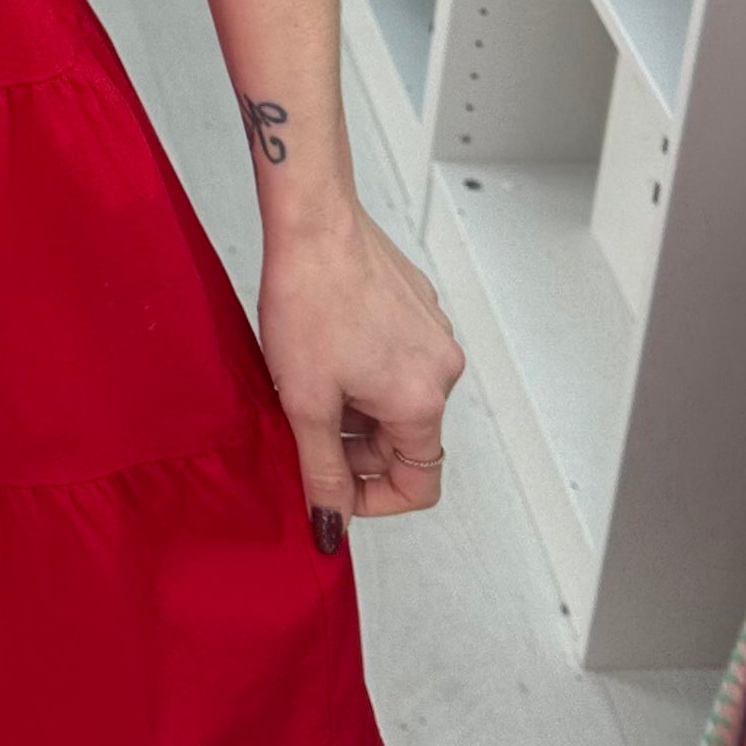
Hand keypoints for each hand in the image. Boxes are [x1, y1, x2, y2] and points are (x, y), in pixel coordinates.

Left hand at [258, 204, 464, 541]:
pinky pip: (396, 361)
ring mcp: (433, 335)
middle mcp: (441, 369)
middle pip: (406, 443)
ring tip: (309, 380)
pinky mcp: (418, 308)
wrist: (313, 221)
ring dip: (357, 409)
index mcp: (422, 401)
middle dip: (356, 450)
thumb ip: (321, 472)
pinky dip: (362, 371)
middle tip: (305, 428)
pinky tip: (324, 348)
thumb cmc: (310, 298)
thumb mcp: (304, 403)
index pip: (420, 485)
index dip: (372, 500)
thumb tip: (331, 524)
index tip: (333, 492)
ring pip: (398, 401)